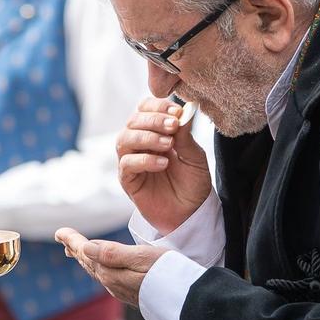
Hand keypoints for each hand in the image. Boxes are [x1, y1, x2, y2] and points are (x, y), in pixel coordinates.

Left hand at [56, 229, 162, 307]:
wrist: (185, 303)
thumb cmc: (167, 274)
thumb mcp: (141, 257)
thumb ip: (113, 253)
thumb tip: (85, 248)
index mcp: (111, 272)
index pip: (86, 252)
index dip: (72, 240)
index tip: (59, 232)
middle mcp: (112, 283)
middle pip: (88, 261)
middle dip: (75, 248)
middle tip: (63, 238)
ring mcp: (121, 290)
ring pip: (97, 270)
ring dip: (85, 258)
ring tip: (74, 250)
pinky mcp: (131, 293)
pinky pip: (107, 277)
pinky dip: (98, 266)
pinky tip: (100, 266)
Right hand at [116, 96, 212, 233]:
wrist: (191, 213)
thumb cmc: (192, 182)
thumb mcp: (194, 156)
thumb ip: (185, 135)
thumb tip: (184, 110)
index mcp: (155, 131)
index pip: (145, 109)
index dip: (158, 106)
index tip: (177, 112)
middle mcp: (139, 143)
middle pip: (133, 121)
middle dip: (153, 120)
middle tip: (173, 126)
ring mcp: (131, 160)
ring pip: (124, 139)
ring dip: (147, 138)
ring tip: (169, 145)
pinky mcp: (128, 180)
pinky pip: (126, 164)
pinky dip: (144, 160)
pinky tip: (162, 164)